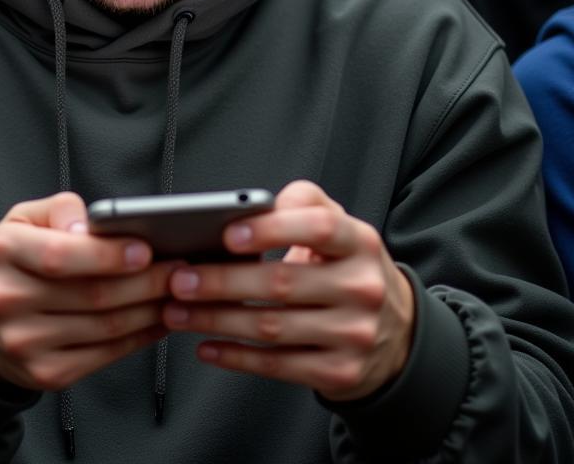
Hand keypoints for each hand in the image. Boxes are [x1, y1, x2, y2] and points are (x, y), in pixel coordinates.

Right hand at [0, 191, 172, 390]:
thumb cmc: (12, 259)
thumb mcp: (24, 218)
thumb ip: (62, 209)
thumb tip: (94, 224)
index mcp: (4, 252)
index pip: (62, 256)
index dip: (109, 255)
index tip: (146, 250)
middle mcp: (9, 300)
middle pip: (93, 295)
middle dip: (147, 282)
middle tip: (180, 269)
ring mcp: (25, 343)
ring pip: (106, 328)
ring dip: (150, 310)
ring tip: (175, 291)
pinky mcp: (45, 373)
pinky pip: (105, 356)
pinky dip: (139, 337)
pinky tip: (157, 319)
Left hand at [162, 180, 414, 399]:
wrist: (396, 333)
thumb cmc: (347, 268)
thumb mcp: (339, 225)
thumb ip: (302, 202)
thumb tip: (256, 205)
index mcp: (359, 242)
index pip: (318, 228)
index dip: (271, 230)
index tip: (227, 233)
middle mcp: (361, 288)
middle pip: (281, 283)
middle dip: (222, 281)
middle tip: (179, 279)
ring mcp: (354, 334)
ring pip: (272, 327)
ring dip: (216, 320)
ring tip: (177, 311)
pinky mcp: (340, 372)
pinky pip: (277, 365)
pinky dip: (235, 356)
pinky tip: (206, 346)